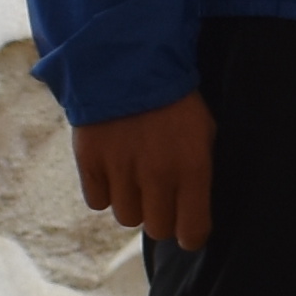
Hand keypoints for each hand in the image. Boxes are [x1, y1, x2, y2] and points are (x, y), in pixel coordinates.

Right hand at [78, 93, 215, 246]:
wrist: (127, 60)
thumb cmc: (174, 98)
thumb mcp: (204, 130)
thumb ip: (199, 171)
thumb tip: (194, 208)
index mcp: (192, 167)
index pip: (192, 231)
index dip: (191, 235)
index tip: (188, 229)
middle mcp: (156, 175)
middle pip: (156, 228)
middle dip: (161, 217)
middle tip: (160, 197)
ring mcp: (120, 170)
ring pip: (126, 217)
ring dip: (132, 202)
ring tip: (135, 177)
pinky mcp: (90, 162)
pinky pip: (97, 201)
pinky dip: (104, 190)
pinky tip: (112, 170)